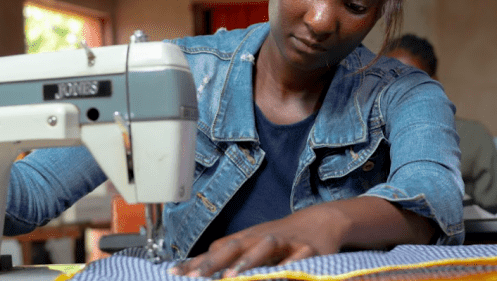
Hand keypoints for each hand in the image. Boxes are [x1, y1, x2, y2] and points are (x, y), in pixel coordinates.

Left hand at [168, 196, 430, 277]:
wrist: (322, 221)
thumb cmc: (279, 239)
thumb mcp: (250, 244)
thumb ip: (224, 256)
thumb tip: (187, 268)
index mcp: (246, 239)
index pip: (216, 250)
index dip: (196, 262)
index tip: (174, 273)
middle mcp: (261, 238)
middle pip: (234, 247)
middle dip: (214, 262)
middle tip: (195, 277)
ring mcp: (285, 242)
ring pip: (264, 250)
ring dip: (248, 263)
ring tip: (232, 277)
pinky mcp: (308, 251)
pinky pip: (298, 260)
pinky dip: (290, 267)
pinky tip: (284, 275)